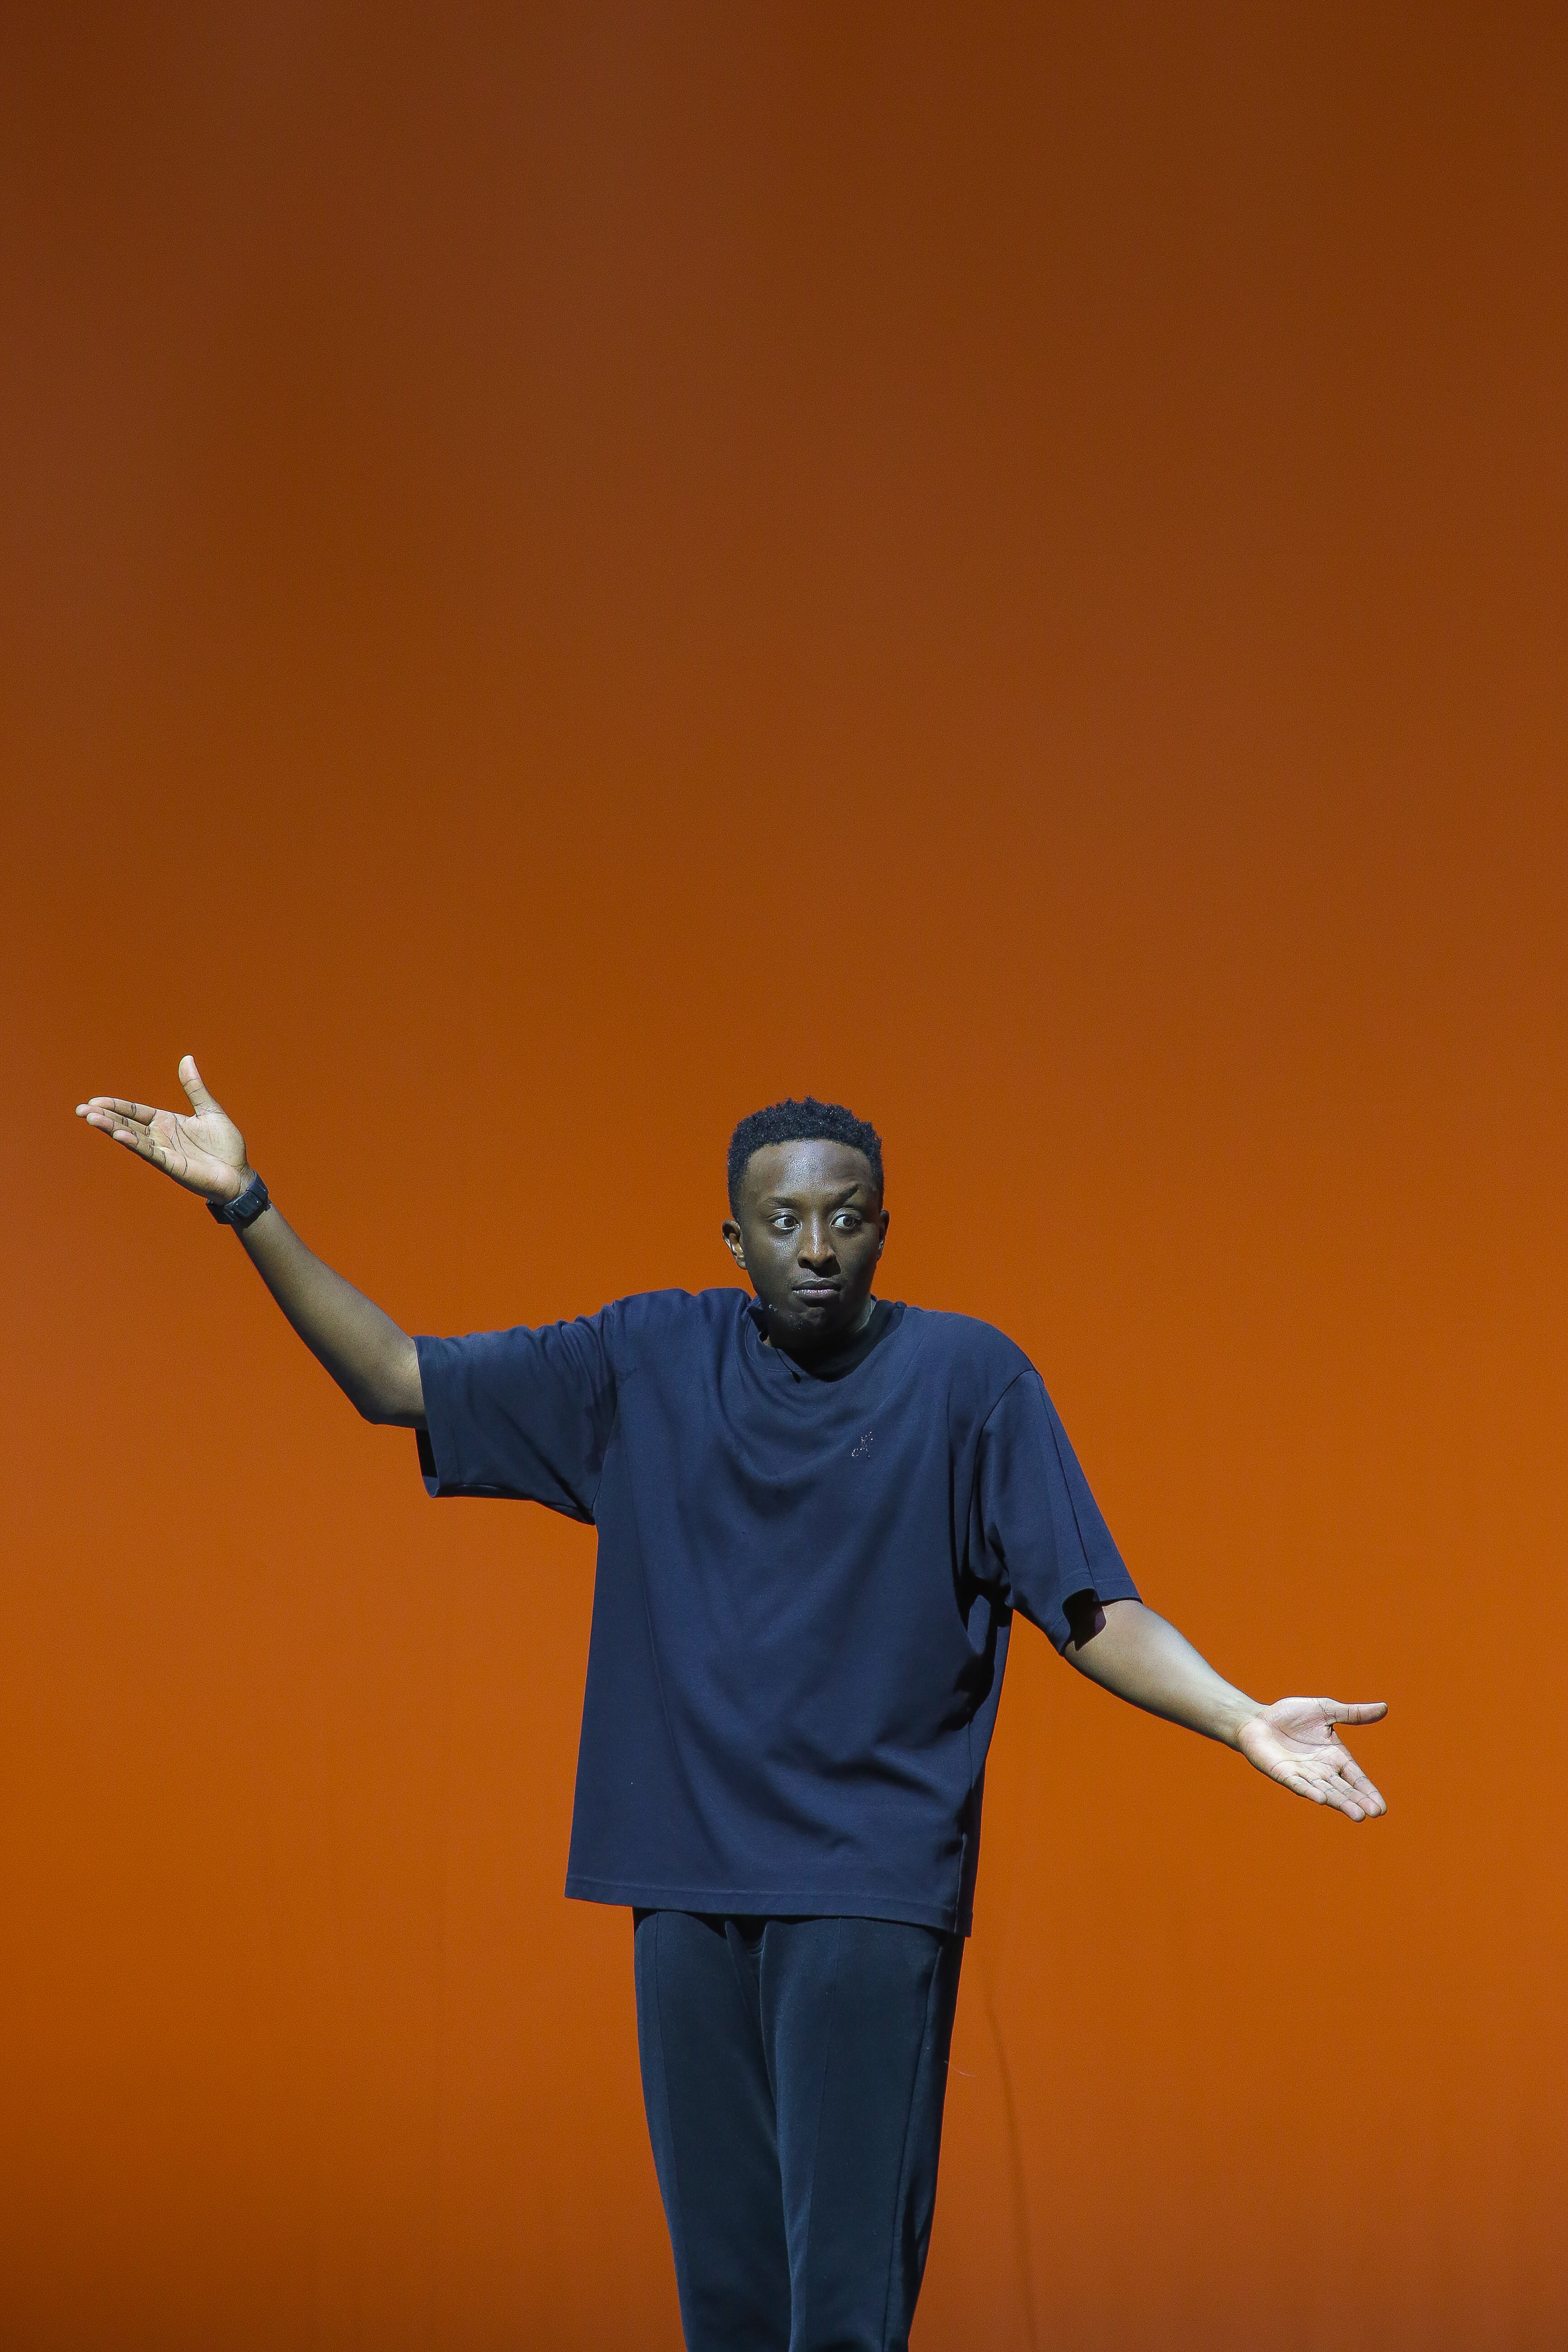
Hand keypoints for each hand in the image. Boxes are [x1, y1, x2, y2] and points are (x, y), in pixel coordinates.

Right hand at [76, 1056, 251, 1203]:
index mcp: (167, 1122)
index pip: (136, 1111)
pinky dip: (135, 1143)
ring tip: (92, 1119)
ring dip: (113, 1128)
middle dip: (105, 1116)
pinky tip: (119, 1135)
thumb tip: (186, 1059)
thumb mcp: (209, 1109)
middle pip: (127, 1123)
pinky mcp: (172, 1165)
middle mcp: (161, 1136)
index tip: (94, 1101)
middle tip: (81, 1110)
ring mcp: (164, 1151)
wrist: (240, 1173)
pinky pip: (151, 1153)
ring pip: (133, 1137)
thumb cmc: (226, 1145)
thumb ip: (194, 1087)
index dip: (116, 1105)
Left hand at [1237, 1697, 1387, 1821]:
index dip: (1368, 1791)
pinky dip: (1310, 1792)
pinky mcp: (1284, 1774)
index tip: (1381, 1808)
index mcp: (1335, 1756)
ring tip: (1358, 1815)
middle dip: (1359, 1801)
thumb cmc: (1291, 1715)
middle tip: (1374, 1813)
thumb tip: (1384, 1708)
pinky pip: (1299, 1785)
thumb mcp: (1325, 1709)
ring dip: (1340, 1803)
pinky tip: (1321, 1799)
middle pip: (1344, 1789)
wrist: (1258, 1719)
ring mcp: (1303, 1774)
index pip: (1356, 1777)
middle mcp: (1322, 1770)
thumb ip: (1352, 1713)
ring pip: (1326, 1791)